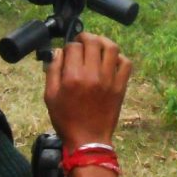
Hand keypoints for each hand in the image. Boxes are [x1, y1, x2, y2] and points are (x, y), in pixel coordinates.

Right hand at [43, 32, 131, 148]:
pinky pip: (125, 64)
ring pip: (111, 48)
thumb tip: (58, 52)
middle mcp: (92, 75)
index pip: (73, 47)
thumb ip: (53, 71)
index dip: (69, 46)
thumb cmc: (66, 120)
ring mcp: (109, 80)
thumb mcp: (50, 96)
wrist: (88, 140)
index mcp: (73, 77)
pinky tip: (111, 60)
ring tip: (97, 44)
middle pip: (93, 42)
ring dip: (103, 41)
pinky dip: (119, 57)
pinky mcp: (120, 86)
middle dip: (86, 37)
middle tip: (82, 41)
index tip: (68, 51)